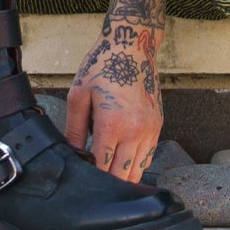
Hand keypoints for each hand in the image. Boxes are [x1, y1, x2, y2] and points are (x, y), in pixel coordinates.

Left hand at [64, 20, 161, 181]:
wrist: (133, 46)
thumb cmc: (103, 66)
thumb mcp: (79, 95)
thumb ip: (75, 130)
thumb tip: (71, 154)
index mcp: (113, 124)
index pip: (102, 167)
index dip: (90, 177)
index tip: (80, 180)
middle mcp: (136, 131)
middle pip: (122, 175)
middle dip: (106, 183)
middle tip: (92, 182)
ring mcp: (150, 130)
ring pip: (138, 171)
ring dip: (123, 177)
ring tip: (106, 176)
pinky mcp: (157, 125)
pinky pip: (148, 157)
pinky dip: (136, 165)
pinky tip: (122, 162)